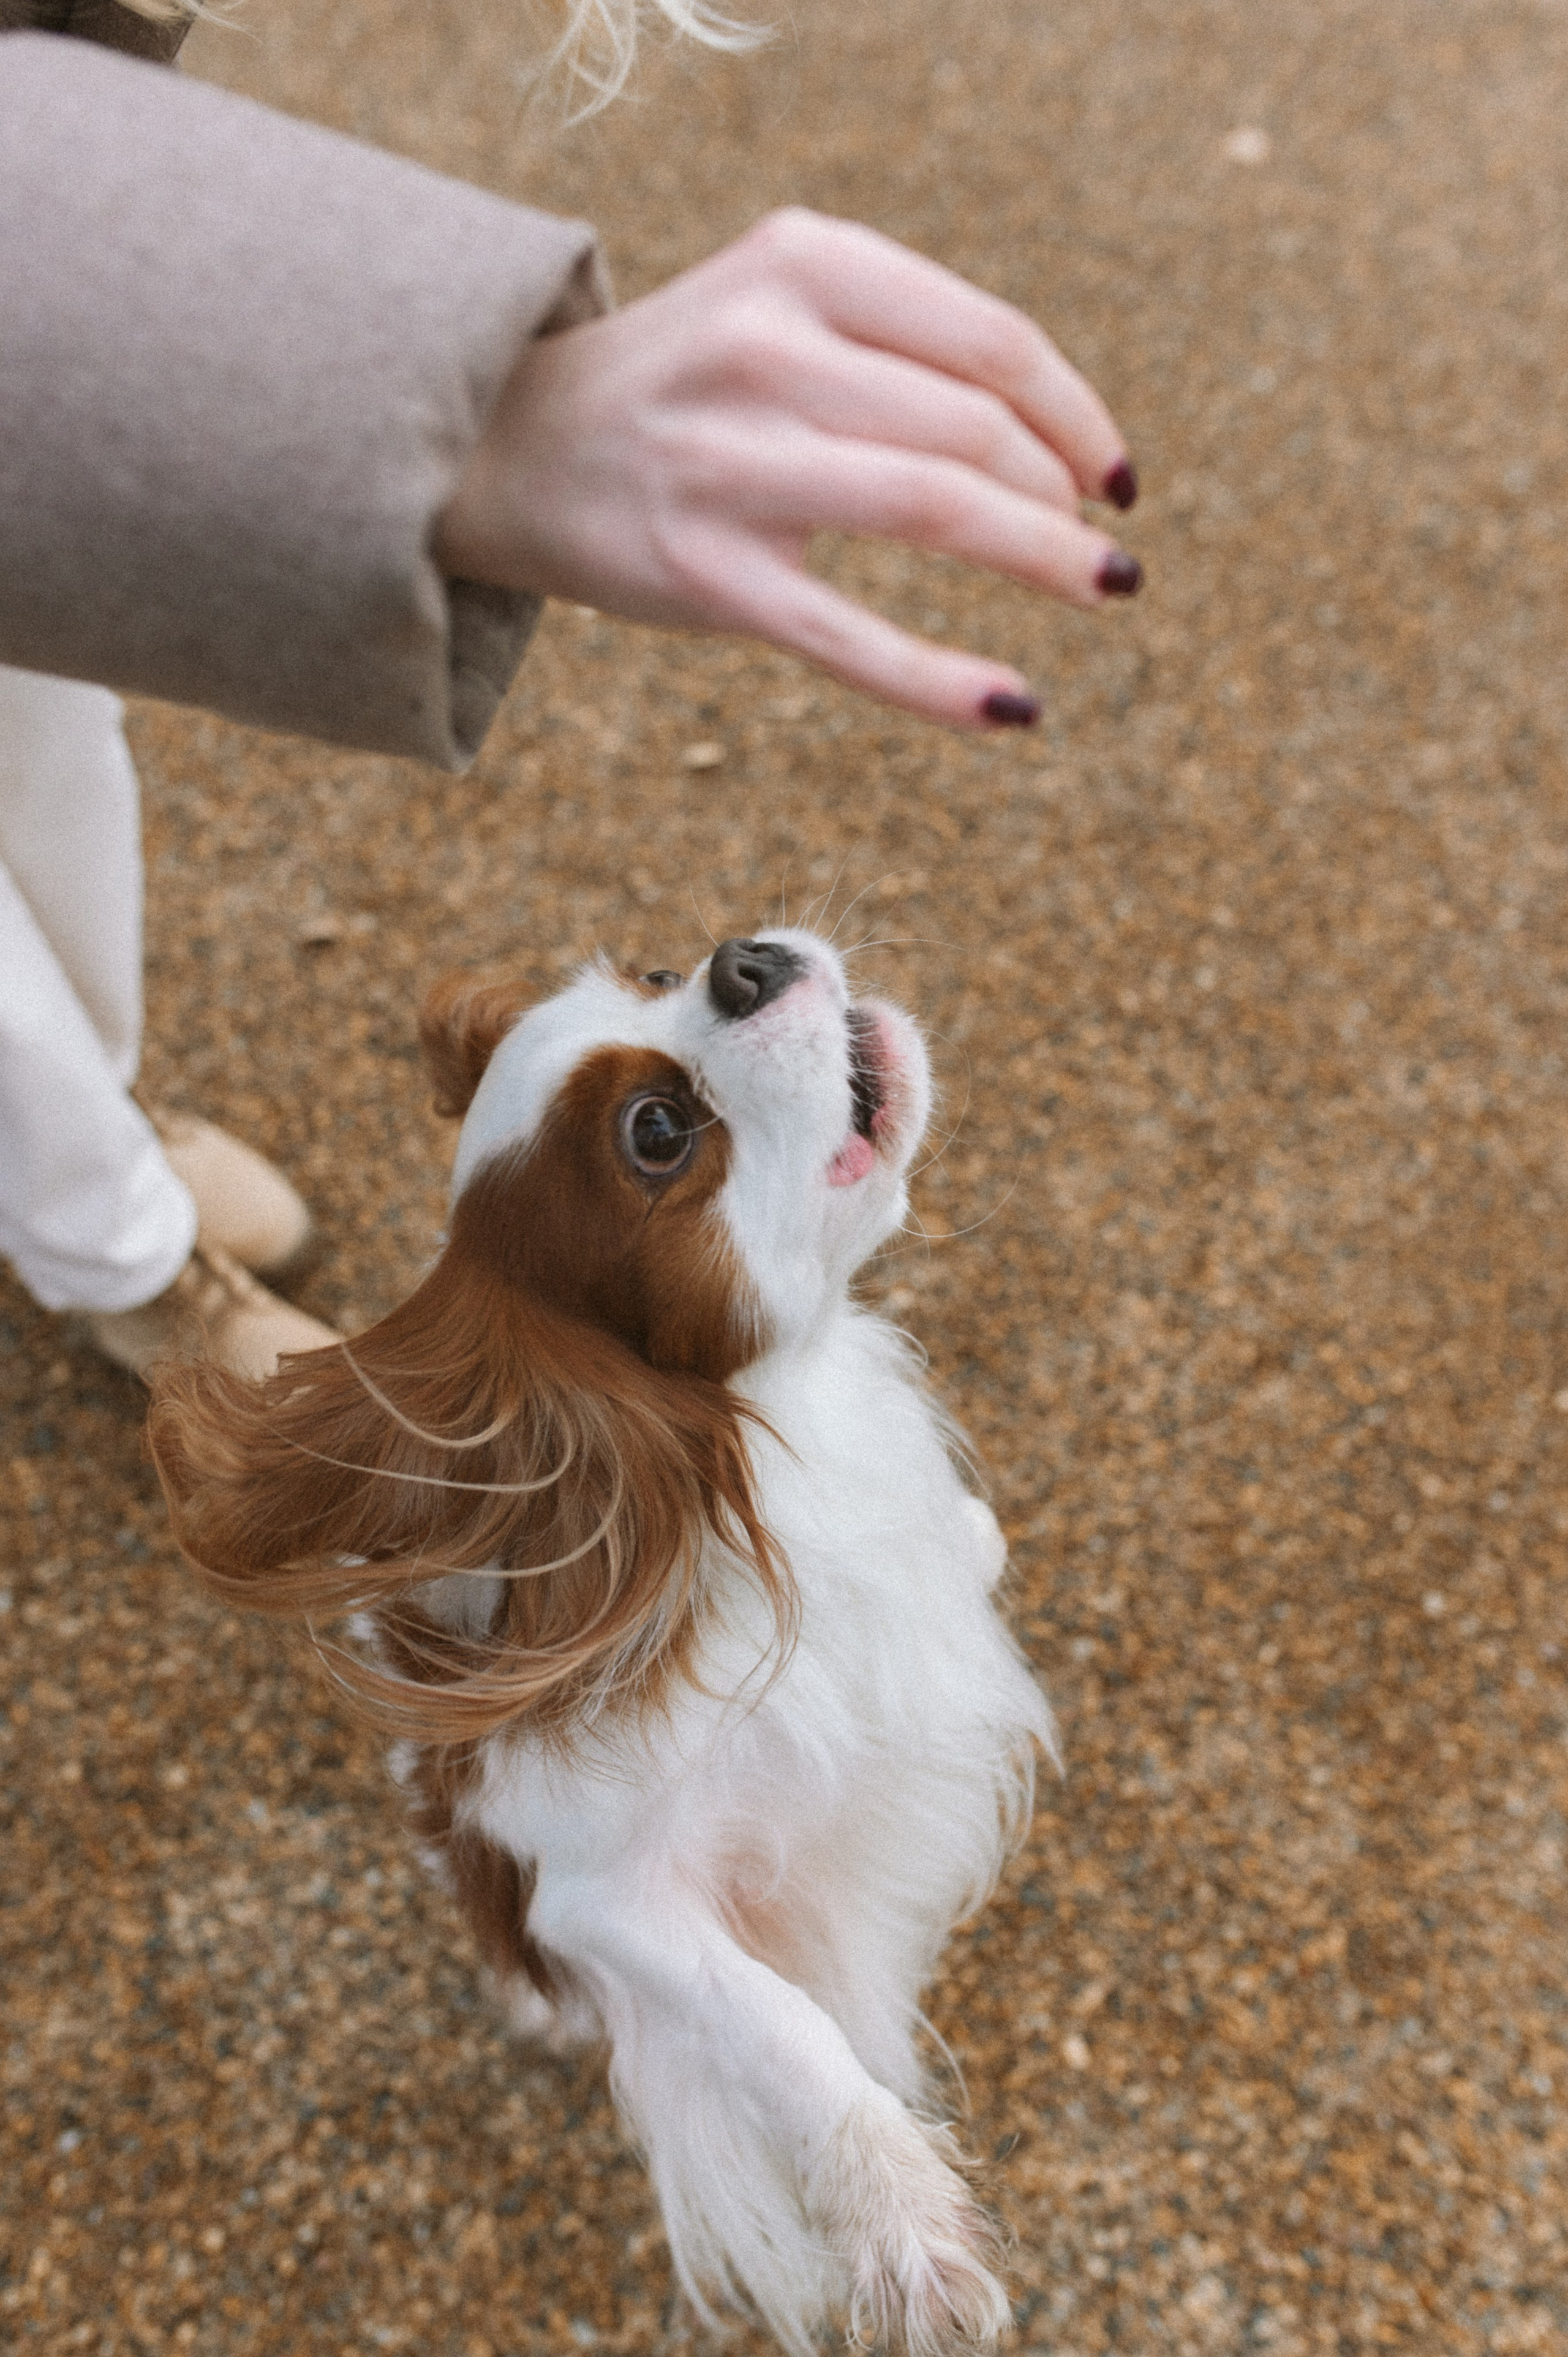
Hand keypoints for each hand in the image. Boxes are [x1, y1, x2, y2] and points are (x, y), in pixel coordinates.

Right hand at [434, 207, 1139, 730]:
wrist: (512, 444)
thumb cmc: (690, 384)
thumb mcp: (785, 305)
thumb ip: (906, 341)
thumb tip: (1065, 441)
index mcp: (804, 264)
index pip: (991, 340)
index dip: (1077, 415)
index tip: (1113, 476)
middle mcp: (764, 350)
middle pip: (975, 427)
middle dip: (1063, 498)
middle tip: (1104, 553)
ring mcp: (729, 467)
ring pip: (936, 509)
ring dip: (1045, 559)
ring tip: (1104, 592)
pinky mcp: (706, 577)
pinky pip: (853, 640)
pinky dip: (945, 682)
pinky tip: (1015, 708)